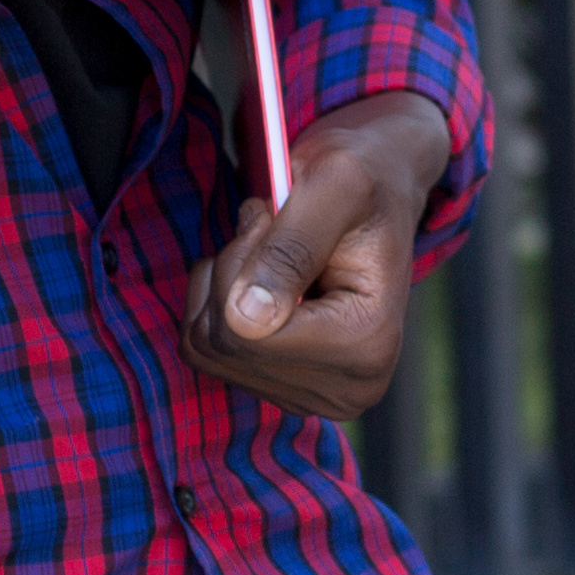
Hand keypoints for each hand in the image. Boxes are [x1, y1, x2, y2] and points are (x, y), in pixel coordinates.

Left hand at [188, 94, 453, 417]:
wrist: (373, 196)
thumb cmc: (362, 178)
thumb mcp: (336, 185)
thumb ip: (292, 247)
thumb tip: (246, 320)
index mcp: (369, 345)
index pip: (249, 331)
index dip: (245, 260)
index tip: (274, 215)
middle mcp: (345, 389)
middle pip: (225, 342)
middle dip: (233, 268)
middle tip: (272, 225)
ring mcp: (309, 396)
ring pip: (206, 347)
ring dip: (222, 281)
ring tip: (270, 247)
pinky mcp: (276, 388)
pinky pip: (201, 350)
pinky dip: (213, 300)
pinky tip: (255, 275)